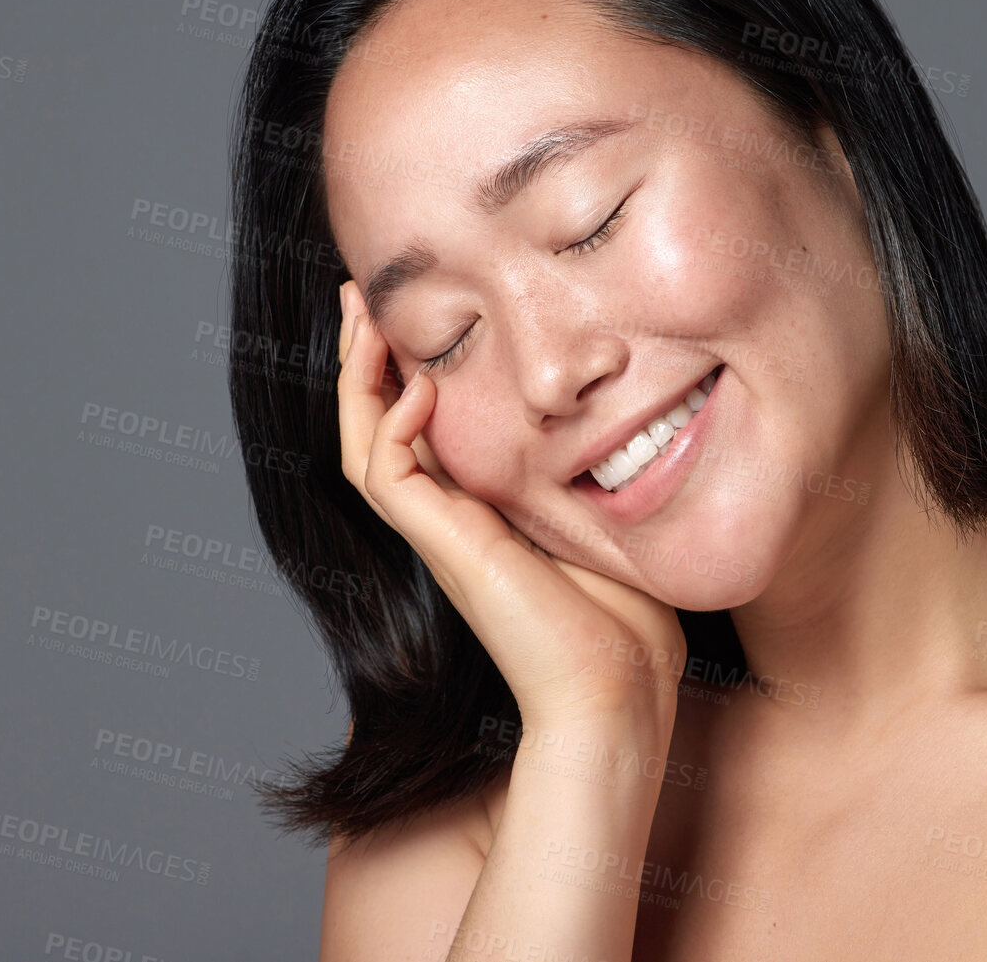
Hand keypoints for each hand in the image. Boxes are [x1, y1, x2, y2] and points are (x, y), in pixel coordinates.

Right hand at [335, 280, 686, 733]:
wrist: (617, 689)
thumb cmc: (627, 620)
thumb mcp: (609, 520)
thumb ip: (595, 470)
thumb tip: (628, 415)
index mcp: (484, 512)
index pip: (425, 428)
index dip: (409, 371)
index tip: (410, 315)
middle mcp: (452, 520)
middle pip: (379, 427)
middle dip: (367, 359)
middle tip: (360, 296)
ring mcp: (443, 536)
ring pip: (366, 445)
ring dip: (359, 379)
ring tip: (362, 317)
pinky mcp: (447, 548)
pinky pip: (389, 477)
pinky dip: (391, 428)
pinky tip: (420, 388)